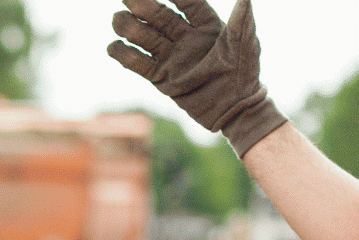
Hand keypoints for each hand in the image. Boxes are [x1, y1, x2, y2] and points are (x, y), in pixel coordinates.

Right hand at [108, 0, 284, 156]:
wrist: (235, 109)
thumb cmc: (245, 74)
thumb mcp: (245, 45)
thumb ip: (242, 21)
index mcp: (206, 25)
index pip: (188, 3)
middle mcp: (186, 37)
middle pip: (160, 17)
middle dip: (143, 7)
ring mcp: (172, 57)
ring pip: (147, 38)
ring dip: (130, 29)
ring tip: (117, 20)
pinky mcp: (163, 78)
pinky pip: (141, 66)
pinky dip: (127, 57)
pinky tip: (113, 47)